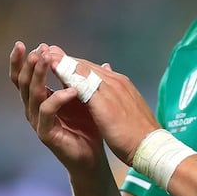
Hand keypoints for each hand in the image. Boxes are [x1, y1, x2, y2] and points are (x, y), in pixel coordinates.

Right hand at [10, 41, 104, 172]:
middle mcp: (35, 109)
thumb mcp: (85, 98)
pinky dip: (58, 98)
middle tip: (36, 50)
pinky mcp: (46, 134)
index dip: (20, 62)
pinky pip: (48, 112)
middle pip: (23, 83)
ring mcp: (39, 122)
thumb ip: (83, 80)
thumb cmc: (88, 126)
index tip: (20, 44)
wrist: (92, 156)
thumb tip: (94, 61)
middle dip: (28, 65)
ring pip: (33, 94)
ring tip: (47, 60)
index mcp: (40, 99)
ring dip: (39, 76)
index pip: (23, 77)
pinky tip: (71, 90)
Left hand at [46, 53, 161, 166]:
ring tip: (45, 55)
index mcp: (121, 84)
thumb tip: (109, 87)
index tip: (60, 58)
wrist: (151, 146)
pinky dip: (67, 76)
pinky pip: (82, 84)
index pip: (94, 69)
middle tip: (47, 50)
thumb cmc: (139, 132)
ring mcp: (111, 89)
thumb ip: (116, 95)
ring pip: (83, 70)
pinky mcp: (104, 102)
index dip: (76, 64)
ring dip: (64, 62)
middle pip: (87, 66)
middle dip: (66, 58)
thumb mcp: (126, 109)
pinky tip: (54, 73)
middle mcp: (116, 82)